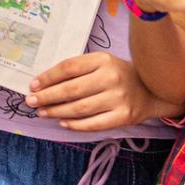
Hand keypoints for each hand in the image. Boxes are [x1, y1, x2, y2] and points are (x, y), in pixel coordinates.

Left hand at [29, 52, 170, 130]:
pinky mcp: (124, 116)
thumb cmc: (119, 75)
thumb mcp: (101, 64)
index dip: (48, 77)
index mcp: (103, 60)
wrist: (153, 89)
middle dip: (47, 96)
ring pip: (80, 108)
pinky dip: (75, 125)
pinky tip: (62, 122)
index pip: (69, 67)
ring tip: (42, 112)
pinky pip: (94, 124)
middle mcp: (111, 77)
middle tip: (31, 101)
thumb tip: (45, 83)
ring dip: (57, 111)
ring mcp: (119, 98)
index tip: (33, 84)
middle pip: (72, 89)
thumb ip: (78, 70)